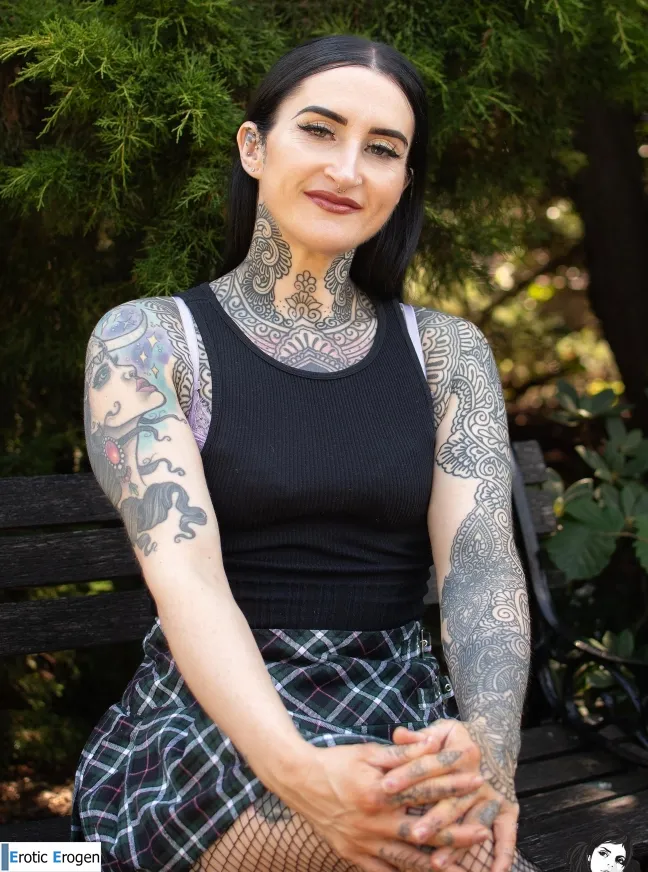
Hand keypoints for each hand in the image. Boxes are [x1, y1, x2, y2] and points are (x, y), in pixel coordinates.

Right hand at [271, 738, 489, 871]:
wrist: (298, 780)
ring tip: (465, 869)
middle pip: (425, 830)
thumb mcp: (368, 752)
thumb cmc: (336, 762)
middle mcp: (375, 821)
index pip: (426, 788)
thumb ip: (403, 754)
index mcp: (380, 792)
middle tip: (483, 832)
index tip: (478, 780)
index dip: (453, 784)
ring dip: (439, 863)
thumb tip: (433, 743)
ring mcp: (365, 843)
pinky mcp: (354, 856)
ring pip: (409, 860)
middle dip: (457, 832)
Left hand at [389, 722, 519, 871]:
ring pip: (474, 821)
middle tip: (414, 834)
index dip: (407, 774)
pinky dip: (503, 855)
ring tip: (437, 863)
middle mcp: (478, 777)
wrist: (496, 741)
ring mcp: (494, 796)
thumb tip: (397, 734)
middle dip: (434, 819)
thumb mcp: (441, 730)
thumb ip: (418, 737)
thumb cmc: (458, 739)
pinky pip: (507, 835)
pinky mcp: (509, 810)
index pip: (430, 765)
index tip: (385, 786)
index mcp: (460, 753)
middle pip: (453, 800)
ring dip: (457, 844)